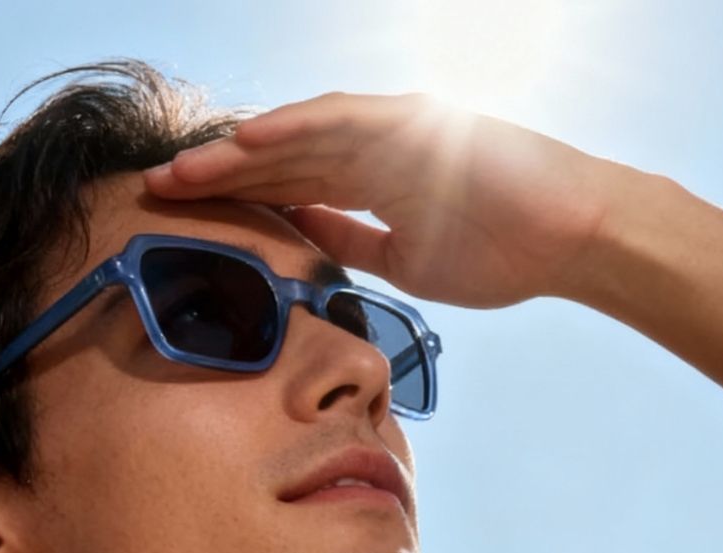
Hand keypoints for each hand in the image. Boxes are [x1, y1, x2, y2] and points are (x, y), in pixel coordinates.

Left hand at [143, 92, 627, 309]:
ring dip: (237, 153)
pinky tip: (245, 141)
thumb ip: (353, 242)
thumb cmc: (500, 251)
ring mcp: (392, 131)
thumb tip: (303, 242)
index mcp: (369, 182)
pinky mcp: (415, 121)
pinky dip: (293, 130)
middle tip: (153, 189)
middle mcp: (372, 149)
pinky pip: (343, 122)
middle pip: (278, 160)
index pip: (286, 190)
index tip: (179, 221)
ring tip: (181, 169)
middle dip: (215, 177)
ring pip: (298, 136)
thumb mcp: (405, 261)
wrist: (570, 238)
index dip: (232, 203)